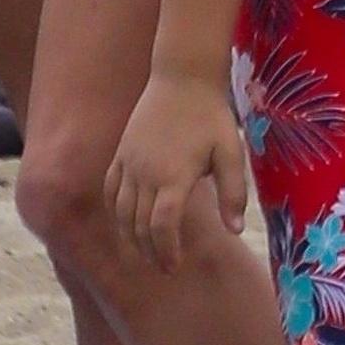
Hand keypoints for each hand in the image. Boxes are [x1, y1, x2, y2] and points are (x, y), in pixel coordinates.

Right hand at [106, 71, 248, 273]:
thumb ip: (233, 193)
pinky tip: (125, 223)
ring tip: (146, 252)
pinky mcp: (121, 153)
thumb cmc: (211, 116)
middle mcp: (146, 173)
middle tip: (164, 267)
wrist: (183, 77)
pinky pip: (110, 190)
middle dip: (150, 252)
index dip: (166, 251)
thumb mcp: (232, 152)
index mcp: (174, 176)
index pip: (162, 226)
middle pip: (139, 225)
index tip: (174, 266)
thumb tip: (234, 231)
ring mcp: (129, 162)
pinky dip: (115, 212)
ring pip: (121, 212)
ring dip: (131, 237)